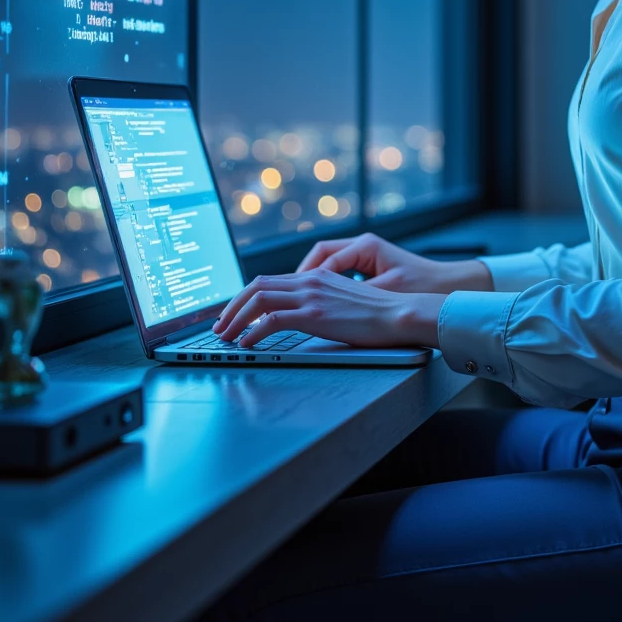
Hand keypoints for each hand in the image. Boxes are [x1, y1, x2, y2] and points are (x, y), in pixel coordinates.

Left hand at [212, 268, 444, 349]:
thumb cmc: (380, 314)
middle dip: (232, 306)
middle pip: (256, 286)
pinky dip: (252, 332)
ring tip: (226, 336)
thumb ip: (322, 304)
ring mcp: (311, 296)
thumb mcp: (345, 302)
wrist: (401, 313)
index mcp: (317, 276)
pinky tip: (246, 344)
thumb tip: (302, 318)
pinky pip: (271, 320)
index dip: (245, 296)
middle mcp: (310, 280)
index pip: (269, 280)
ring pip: (258, 300)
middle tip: (220, 325)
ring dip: (235, 319)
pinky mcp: (315, 314)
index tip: (233, 313)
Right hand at [295, 231, 489, 294]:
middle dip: (302, 275)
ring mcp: (364, 255)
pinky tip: (318, 301)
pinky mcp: (368, 267)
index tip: (296, 294)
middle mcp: (362, 245)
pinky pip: (337, 272)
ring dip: (311, 280)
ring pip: (325, 263)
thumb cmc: (423, 286)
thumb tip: (327, 305)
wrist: (449, 287)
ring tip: (297, 299)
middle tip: (285, 296)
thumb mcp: (387, 292)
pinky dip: (325, 284)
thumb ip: (355, 295)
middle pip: (319, 255)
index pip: (324, 256)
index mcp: (365, 246)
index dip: (307, 276)